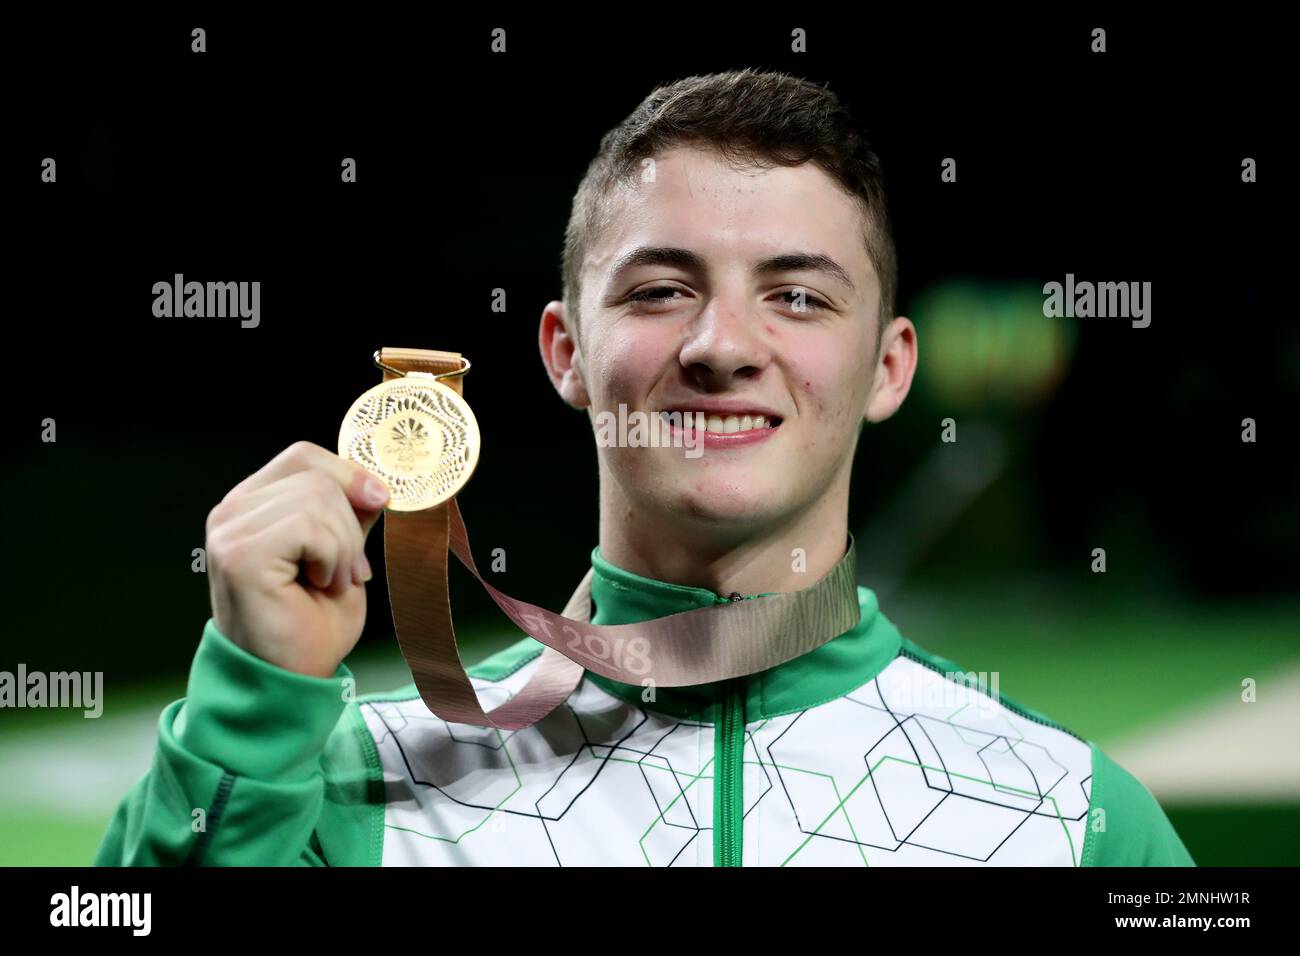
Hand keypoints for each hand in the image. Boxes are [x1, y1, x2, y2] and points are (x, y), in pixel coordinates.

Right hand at [204, 441, 389, 677]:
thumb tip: (375, 482)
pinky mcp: (239, 554)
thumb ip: (348, 514)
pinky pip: (308, 526)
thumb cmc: (310, 624)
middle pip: (316, 476)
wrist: (290, 680)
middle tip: (345, 570)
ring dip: (341, 547)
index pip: (303, 457)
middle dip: (349, 524)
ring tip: (327, 581)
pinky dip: (330, 557)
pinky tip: (316, 585)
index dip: (348, 473)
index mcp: (252, 505)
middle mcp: (231, 512)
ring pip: (316, 499)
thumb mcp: (342, 554)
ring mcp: (229, 531)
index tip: (380, 502)